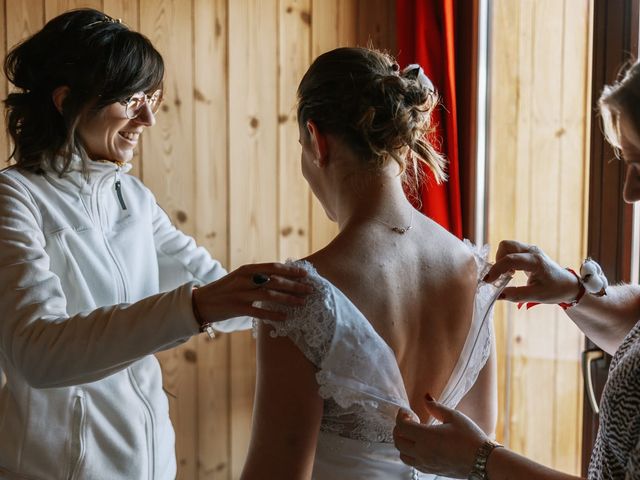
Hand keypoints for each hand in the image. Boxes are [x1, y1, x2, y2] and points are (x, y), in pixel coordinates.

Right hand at [192, 262, 312, 322]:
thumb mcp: (239, 278)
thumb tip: (279, 278)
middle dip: (294, 285)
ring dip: (288, 299)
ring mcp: (240, 293)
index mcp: (246, 269)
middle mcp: (244, 279)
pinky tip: (285, 318)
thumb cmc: (224, 291)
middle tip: (310, 289)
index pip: (273, 267)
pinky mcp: (237, 308)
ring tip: (302, 303)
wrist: (200, 303)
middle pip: (275, 280)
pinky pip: (259, 312)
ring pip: (269, 295)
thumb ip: (256, 277)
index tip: (305, 273)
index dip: (290, 270)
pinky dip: (273, 315)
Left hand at [393, 398, 486, 477]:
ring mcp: (426, 464)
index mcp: (426, 437)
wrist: (483, 461)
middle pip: (398, 441)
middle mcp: (422, 452)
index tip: (406, 411)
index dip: (400, 416)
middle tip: (408, 420)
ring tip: (413, 433)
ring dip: (402, 442)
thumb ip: (436, 407)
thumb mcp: (454, 417)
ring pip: (402, 454)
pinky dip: (410, 453)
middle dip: (399, 428)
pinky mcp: (431, 471)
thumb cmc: (470, 437)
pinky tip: (421, 444)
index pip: (402, 426)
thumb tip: (425, 397)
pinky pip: (412, 463)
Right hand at [483, 240, 579, 304]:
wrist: (567, 284)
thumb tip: (497, 295)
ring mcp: (530, 249)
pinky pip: (511, 250)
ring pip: (507, 246)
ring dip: (501, 259)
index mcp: (536, 261)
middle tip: (501, 276)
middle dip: (498, 260)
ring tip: (508, 274)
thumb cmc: (554, 290)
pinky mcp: (528, 251)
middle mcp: (532, 251)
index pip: (510, 259)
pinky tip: (512, 271)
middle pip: (506, 246)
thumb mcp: (536, 295)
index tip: (488, 281)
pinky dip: (506, 259)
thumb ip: (515, 295)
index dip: (496, 269)